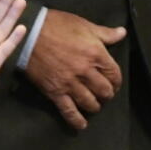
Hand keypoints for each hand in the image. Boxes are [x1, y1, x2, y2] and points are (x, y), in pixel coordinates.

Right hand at [25, 10, 125, 129]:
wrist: (29, 32)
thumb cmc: (57, 25)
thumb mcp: (83, 25)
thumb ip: (105, 33)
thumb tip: (122, 33)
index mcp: (95, 53)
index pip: (114, 74)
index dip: (116, 81)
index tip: (113, 82)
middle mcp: (85, 71)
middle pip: (104, 91)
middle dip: (107, 94)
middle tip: (104, 94)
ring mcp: (70, 83)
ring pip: (90, 103)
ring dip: (95, 106)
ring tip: (93, 105)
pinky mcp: (55, 91)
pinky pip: (69, 111)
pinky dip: (77, 120)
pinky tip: (82, 124)